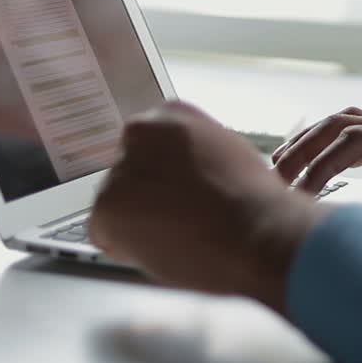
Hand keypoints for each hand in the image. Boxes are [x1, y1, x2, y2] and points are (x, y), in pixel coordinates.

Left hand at [89, 101, 328, 312]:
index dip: (163, 181)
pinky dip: (127, 249)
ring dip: (138, 225)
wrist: (258, 231)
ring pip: (115, 205)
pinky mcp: (107, 204)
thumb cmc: (255, 203)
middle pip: (127, 176)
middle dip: (145, 201)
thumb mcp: (227, 154)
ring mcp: (121, 167)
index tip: (178, 196)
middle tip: (179, 222)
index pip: (146, 149)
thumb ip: (193, 156)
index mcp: (171, 113)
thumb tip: (180, 177)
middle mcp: (140, 130)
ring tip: (180, 236)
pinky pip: (103, 234)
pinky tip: (164, 246)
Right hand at [271, 108, 361, 238]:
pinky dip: (330, 156)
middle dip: (305, 146)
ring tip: (281, 174)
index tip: (302, 194)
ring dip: (313, 144)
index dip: (324, 162)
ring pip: (347, 126)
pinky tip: (312, 180)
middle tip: (273, 180)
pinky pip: (359, 146)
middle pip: (343, 121)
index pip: (358, 138)